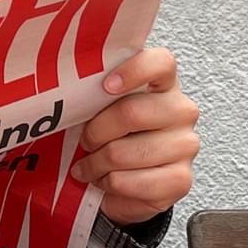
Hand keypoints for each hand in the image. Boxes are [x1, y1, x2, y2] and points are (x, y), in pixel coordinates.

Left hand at [72, 47, 199, 224]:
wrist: (127, 180)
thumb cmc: (110, 135)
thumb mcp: (101, 108)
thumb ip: (93, 93)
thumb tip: (61, 94)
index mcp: (162, 83)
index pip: (161, 63)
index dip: (134, 71)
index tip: (105, 86)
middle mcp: (180, 110)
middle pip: (132, 113)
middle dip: (95, 132)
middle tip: (84, 142)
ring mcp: (185, 145)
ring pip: (124, 153)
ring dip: (95, 164)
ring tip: (88, 166)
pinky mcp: (181, 179)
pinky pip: (132, 183)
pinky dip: (109, 185)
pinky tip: (105, 181)